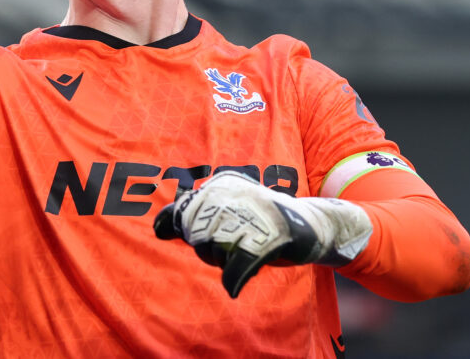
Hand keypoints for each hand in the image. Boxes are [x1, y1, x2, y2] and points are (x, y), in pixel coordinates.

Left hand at [153, 171, 371, 297]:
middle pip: (197, 236)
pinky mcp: (268, 238)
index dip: (181, 229)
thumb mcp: (228, 208)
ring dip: (224, 261)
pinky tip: (235, 284)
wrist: (313, 224)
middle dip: (208, 250)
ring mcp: (252, 215)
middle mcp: (234, 194)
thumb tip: (156, 229)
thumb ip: (195, 215)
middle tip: (232, 246)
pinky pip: (236, 267)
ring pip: (214, 251)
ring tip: (244, 252)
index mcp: (223, 184)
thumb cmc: (262, 219)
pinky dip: (233, 279)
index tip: (187, 234)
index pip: (184, 212)